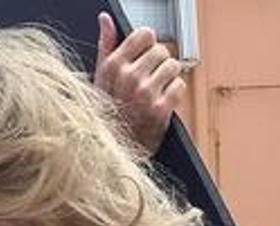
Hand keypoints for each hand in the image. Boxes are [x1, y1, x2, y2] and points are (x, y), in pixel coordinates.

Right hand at [93, 12, 185, 154]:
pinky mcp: (160, 110)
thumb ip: (105, 45)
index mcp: (112, 66)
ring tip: (156, 92)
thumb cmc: (107, 114)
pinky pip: (179, 86)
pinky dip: (174, 94)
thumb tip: (106, 19)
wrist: (113, 151)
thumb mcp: (100, 78)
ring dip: (168, 79)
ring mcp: (145, 94)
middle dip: (159, 64)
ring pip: (173, 67)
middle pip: (161, 50)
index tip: (146, 56)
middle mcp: (128, 77)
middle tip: (150, 80)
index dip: (149, 44)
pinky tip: (162, 103)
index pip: (144, 34)